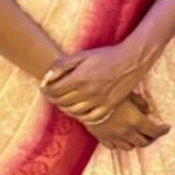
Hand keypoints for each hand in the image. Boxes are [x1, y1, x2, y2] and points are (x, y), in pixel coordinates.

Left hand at [40, 41, 161, 123]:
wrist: (131, 61)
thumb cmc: (105, 56)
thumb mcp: (82, 55)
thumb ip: (62, 65)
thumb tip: (46, 77)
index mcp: (80, 78)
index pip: (54, 90)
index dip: (46, 90)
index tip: (44, 87)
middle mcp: (88, 92)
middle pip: (62, 102)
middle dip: (52, 98)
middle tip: (50, 94)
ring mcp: (99, 102)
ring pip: (73, 112)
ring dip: (64, 107)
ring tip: (62, 101)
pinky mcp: (109, 108)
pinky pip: (90, 118)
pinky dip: (80, 116)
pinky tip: (77, 110)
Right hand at [85, 94, 169, 150]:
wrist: (85, 99)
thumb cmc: (108, 92)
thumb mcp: (128, 93)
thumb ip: (140, 103)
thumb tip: (147, 110)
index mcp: (136, 121)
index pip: (155, 131)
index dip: (163, 130)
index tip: (167, 127)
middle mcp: (127, 133)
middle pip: (144, 143)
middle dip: (151, 138)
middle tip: (153, 132)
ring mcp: (114, 137)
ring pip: (130, 147)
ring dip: (135, 142)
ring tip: (137, 135)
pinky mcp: (102, 138)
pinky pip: (114, 146)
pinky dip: (120, 143)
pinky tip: (120, 137)